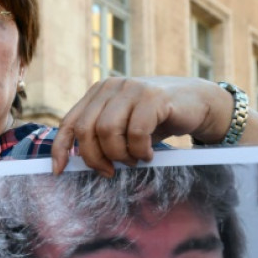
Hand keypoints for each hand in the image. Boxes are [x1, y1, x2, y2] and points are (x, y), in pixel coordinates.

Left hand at [51, 76, 257, 175]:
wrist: (198, 103)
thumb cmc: (156, 119)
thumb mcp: (124, 126)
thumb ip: (101, 136)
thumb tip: (74, 164)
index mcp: (98, 93)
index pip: (69, 122)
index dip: (61, 148)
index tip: (59, 171)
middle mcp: (110, 86)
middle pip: (86, 129)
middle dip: (95, 158)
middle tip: (111, 171)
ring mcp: (132, 88)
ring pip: (107, 131)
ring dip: (120, 154)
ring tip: (134, 159)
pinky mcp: (154, 96)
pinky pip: (136, 131)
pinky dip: (140, 149)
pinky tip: (148, 153)